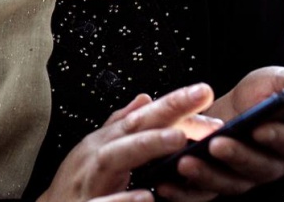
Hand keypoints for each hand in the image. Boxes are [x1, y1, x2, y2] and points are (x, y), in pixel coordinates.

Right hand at [38, 83, 223, 201]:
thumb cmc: (79, 182)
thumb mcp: (97, 150)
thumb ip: (121, 126)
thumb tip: (145, 99)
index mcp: (104, 142)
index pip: (142, 117)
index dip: (172, 103)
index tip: (204, 92)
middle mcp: (96, 156)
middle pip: (131, 128)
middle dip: (165, 112)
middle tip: (200, 97)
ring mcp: (90, 181)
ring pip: (114, 158)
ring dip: (145, 145)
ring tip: (177, 137)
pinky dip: (121, 201)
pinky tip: (145, 198)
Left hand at [157, 67, 283, 199]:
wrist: (232, 107)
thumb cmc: (260, 93)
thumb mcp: (278, 80)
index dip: (276, 137)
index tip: (258, 128)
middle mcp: (269, 165)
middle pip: (257, 167)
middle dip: (236, 156)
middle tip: (216, 144)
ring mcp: (241, 177)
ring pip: (228, 183)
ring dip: (207, 175)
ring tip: (184, 162)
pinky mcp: (214, 183)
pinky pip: (200, 194)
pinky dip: (183, 192)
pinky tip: (164, 183)